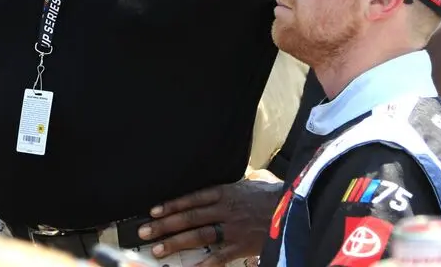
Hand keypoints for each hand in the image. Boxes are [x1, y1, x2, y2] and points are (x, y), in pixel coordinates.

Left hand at [138, 180, 282, 266]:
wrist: (295, 209)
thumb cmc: (275, 195)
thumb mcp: (254, 181)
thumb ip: (238, 184)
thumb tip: (232, 182)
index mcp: (226, 192)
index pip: (192, 198)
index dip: (172, 205)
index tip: (154, 211)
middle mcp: (225, 209)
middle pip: (189, 217)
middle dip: (165, 225)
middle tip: (144, 231)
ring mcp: (232, 229)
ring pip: (197, 235)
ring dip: (175, 243)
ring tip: (156, 249)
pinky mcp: (240, 246)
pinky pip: (217, 257)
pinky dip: (202, 265)